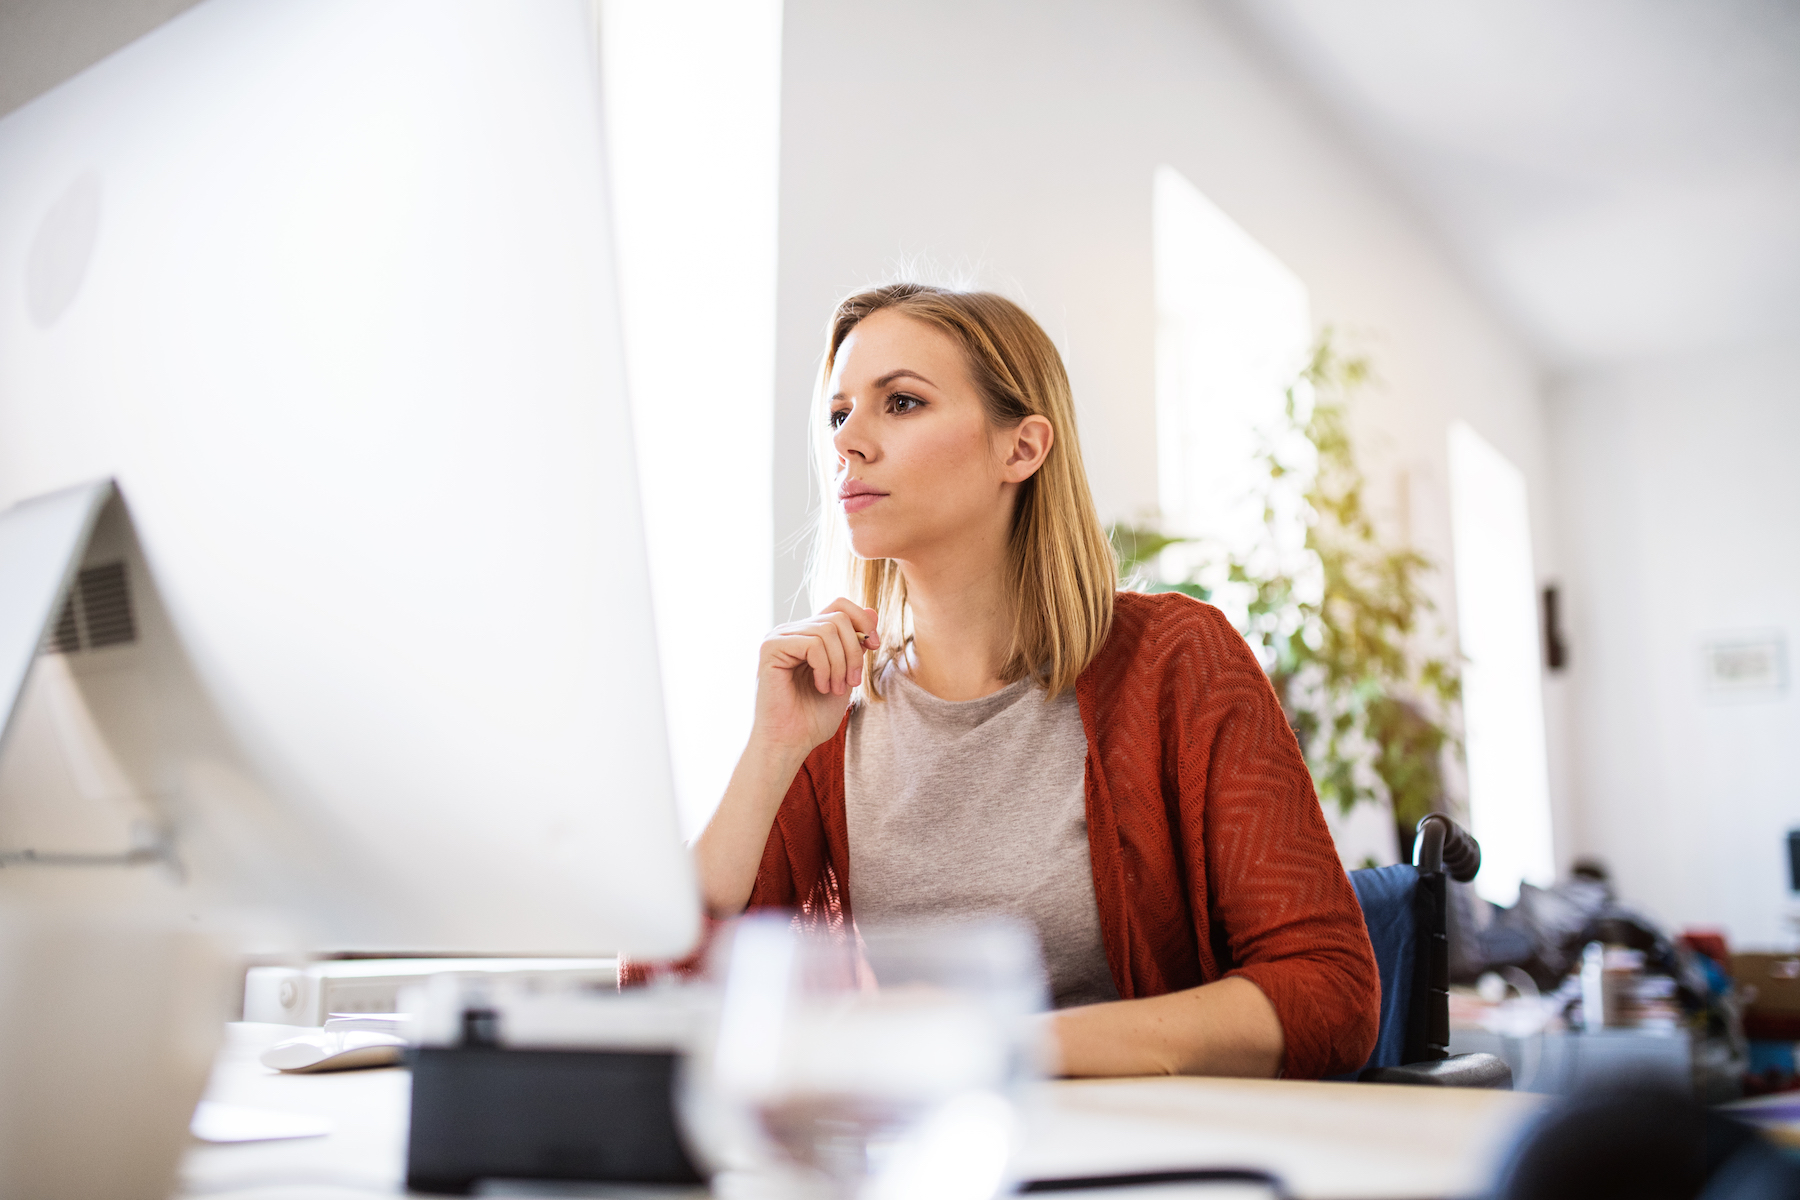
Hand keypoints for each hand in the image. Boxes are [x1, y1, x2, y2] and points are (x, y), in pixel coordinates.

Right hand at [751, 598, 877, 759]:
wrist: (790, 743)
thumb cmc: (813, 717)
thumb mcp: (846, 675)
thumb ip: (856, 644)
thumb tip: (872, 610)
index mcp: (808, 635)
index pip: (840, 605)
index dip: (862, 620)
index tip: (874, 646)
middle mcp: (792, 631)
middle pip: (837, 618)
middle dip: (854, 651)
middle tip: (852, 683)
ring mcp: (778, 637)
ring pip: (827, 630)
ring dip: (841, 664)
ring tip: (835, 689)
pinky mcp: (770, 648)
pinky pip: (812, 644)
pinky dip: (825, 668)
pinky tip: (821, 687)